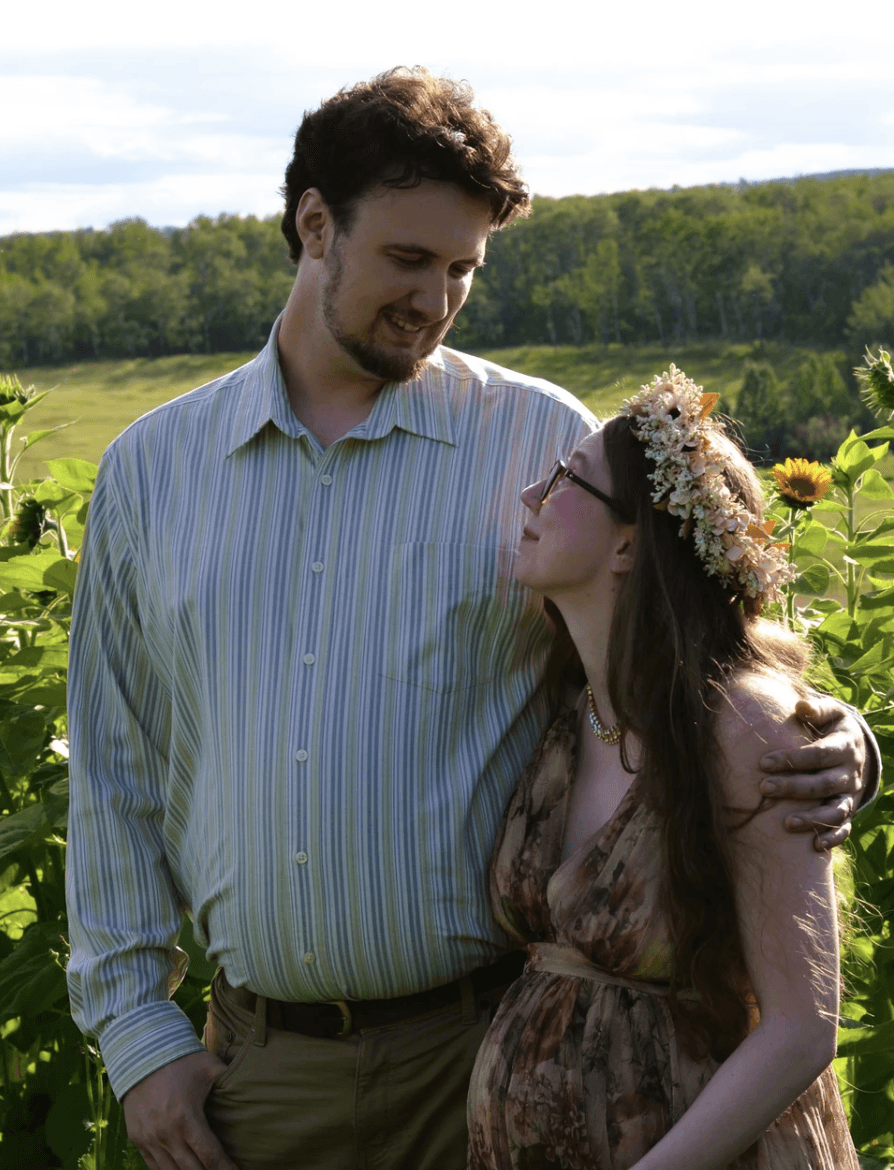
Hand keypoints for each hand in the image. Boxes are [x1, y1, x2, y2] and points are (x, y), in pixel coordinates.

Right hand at [122, 1050, 238, 1169]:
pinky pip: (154, 1167)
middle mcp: (166, 1134)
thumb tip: (253, 1083)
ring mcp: (149, 1140)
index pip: (210, 1156)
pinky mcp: (137, 1140)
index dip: (226, 1169)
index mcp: (186, 1118)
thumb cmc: (180, 1061)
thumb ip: (229, 1079)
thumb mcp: (208, 1067)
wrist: (141, 1056)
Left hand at [758, 696, 865, 851]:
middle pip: (823, 784)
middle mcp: (850, 773)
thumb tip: (801, 706)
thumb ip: (817, 709)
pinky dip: (833, 838)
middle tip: (764, 788)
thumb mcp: (830, 712)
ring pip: (835, 810)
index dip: (793, 759)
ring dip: (813, 818)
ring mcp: (850, 794)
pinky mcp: (849, 810)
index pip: (819, 754)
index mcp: (845, 746)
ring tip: (786, 823)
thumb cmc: (831, 726)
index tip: (763, 762)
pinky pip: (845, 828)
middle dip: (793, 788)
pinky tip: (814, 846)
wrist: (855, 746)